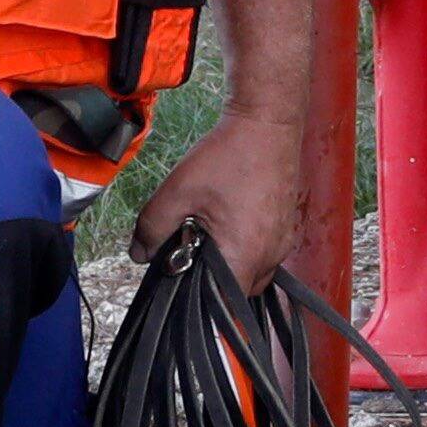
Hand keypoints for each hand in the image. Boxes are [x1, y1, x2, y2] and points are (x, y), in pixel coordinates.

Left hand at [131, 113, 300, 288]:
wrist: (267, 122)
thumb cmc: (229, 154)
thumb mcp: (177, 191)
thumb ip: (152, 227)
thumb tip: (140, 254)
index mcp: (246, 253)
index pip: (222, 304)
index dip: (196, 298)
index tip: (181, 280)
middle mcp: (272, 255)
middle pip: (238, 292)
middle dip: (212, 281)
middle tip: (191, 253)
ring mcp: (283, 242)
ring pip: (253, 273)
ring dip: (230, 264)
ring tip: (209, 235)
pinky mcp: (286, 227)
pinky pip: (264, 253)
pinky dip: (245, 248)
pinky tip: (228, 222)